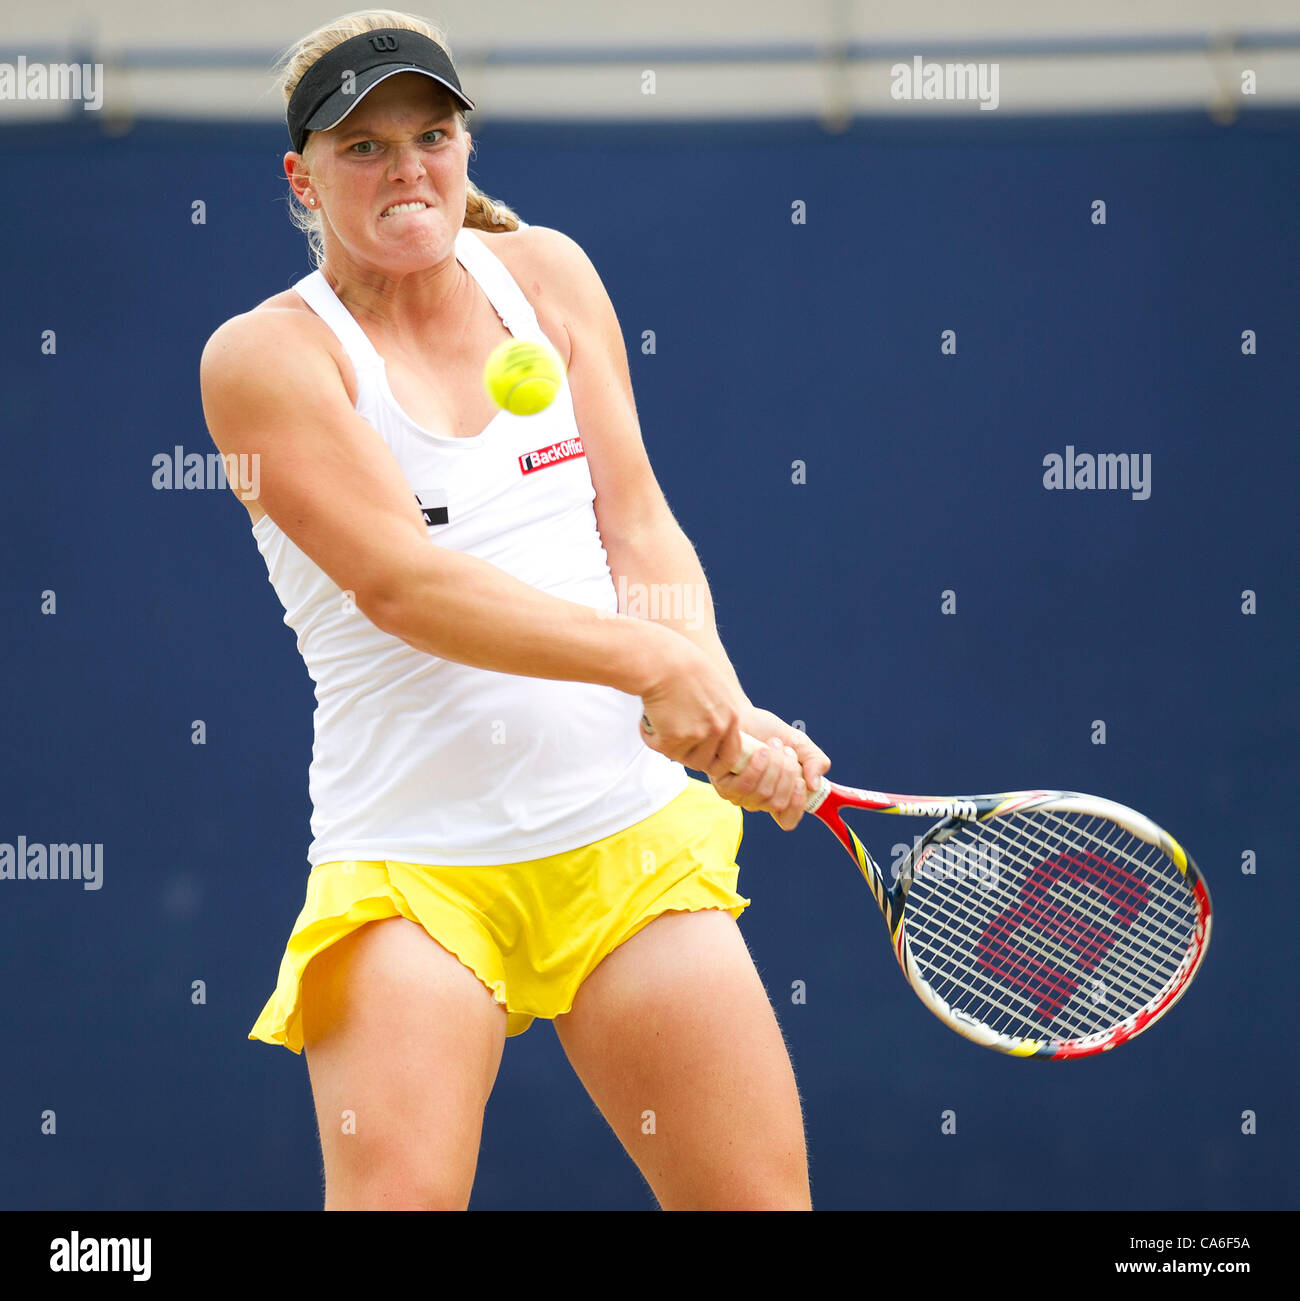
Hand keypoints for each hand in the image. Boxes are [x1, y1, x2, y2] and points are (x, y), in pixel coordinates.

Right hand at [637, 632, 745, 778]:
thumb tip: (714, 734)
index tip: (702, 755)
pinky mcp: (672, 738)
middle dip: (688, 756)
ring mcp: (695, 735)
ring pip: (680, 757)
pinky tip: (647, 719)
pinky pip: (659, 747)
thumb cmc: (683, 665)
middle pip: (705, 763)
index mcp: (732, 716)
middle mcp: (717, 728)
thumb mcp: (714, 687)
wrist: (661, 659)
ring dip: (668, 745)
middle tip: (673, 743)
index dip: (716, 760)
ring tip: (658, 724)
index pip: (731, 755)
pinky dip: (650, 736)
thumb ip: (719, 712)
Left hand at [709, 710, 829, 830]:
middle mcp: (757, 800)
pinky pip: (745, 786)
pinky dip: (757, 767)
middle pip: (778, 803)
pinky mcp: (723, 785)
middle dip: (788, 774)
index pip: (787, 820)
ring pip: (763, 794)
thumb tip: (814, 785)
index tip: (803, 783)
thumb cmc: (769, 731)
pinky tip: (760, 751)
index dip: (797, 807)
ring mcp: (739, 795)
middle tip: (787, 751)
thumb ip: (816, 761)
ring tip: (773, 744)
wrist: (743, 714)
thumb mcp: (800, 744)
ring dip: (774, 766)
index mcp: (778, 795)